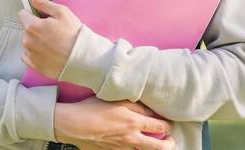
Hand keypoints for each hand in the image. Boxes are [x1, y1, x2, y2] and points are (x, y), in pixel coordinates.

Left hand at [18, 0, 81, 78]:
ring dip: (36, 41)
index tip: (43, 17)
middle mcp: (27, 41)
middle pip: (26, 29)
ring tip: (53, 43)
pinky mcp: (34, 66)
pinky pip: (29, 56)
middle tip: (52, 31)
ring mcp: (30, 54)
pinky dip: (36, 54)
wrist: (84, 59)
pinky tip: (49, 53)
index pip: (22, 14)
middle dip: (36, 28)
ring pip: (28, 42)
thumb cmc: (74, 34)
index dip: (33, 14)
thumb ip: (42, 2)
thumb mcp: (61, 13)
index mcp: (32, 26)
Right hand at [54, 98, 173, 149]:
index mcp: (134, 122)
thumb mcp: (115, 100)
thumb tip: (149, 112)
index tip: (168, 123)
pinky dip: (136, 149)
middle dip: (169, 144)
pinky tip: (133, 144)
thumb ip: (135, 106)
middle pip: (159, 147)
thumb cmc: (92, 108)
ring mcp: (123, 148)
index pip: (160, 127)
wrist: (74, 125)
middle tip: (170, 140)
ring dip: (153, 148)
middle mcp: (132, 138)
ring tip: (155, 144)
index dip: (167, 125)